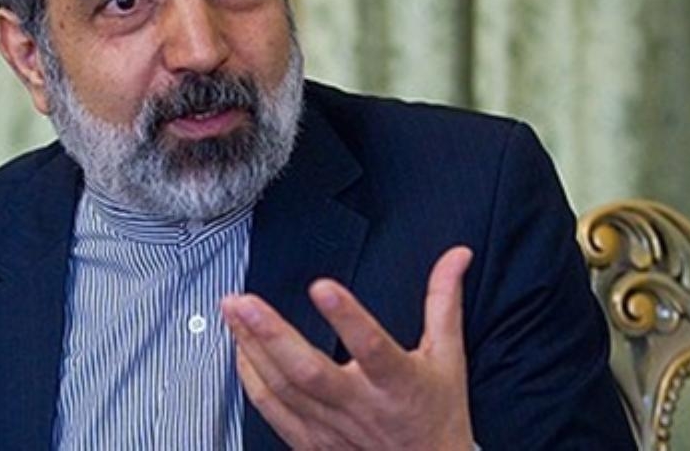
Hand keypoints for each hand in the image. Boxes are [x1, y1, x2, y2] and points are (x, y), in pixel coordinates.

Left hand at [220, 246, 473, 450]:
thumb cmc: (436, 416)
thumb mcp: (448, 358)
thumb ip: (443, 302)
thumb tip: (456, 257)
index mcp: (398, 383)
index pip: (373, 348)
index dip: (348, 318)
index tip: (323, 286)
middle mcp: (361, 407)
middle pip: (309, 373)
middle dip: (272, 335)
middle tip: (244, 301)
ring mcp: (332, 428)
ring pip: (283, 389)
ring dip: (252, 347)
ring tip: (233, 310)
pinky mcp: (311, 442)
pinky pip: (272, 410)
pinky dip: (250, 378)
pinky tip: (239, 348)